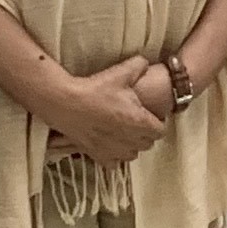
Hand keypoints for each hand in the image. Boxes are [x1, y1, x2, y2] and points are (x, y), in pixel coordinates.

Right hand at [46, 60, 169, 167]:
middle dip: (145, 134)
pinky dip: (114, 156)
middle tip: (137, 121)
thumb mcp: (120, 72)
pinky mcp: (98, 155)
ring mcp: (114, 150)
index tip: (150, 116)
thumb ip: (139, 66)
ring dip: (131, 146)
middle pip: (148, 143)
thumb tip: (146, 63)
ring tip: (124, 134)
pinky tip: (110, 145)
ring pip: (132, 155)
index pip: (160, 131)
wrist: (66, 103)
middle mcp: (130, 139)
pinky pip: (114, 164)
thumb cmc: (95, 89)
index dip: (157, 123)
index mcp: (139, 121)